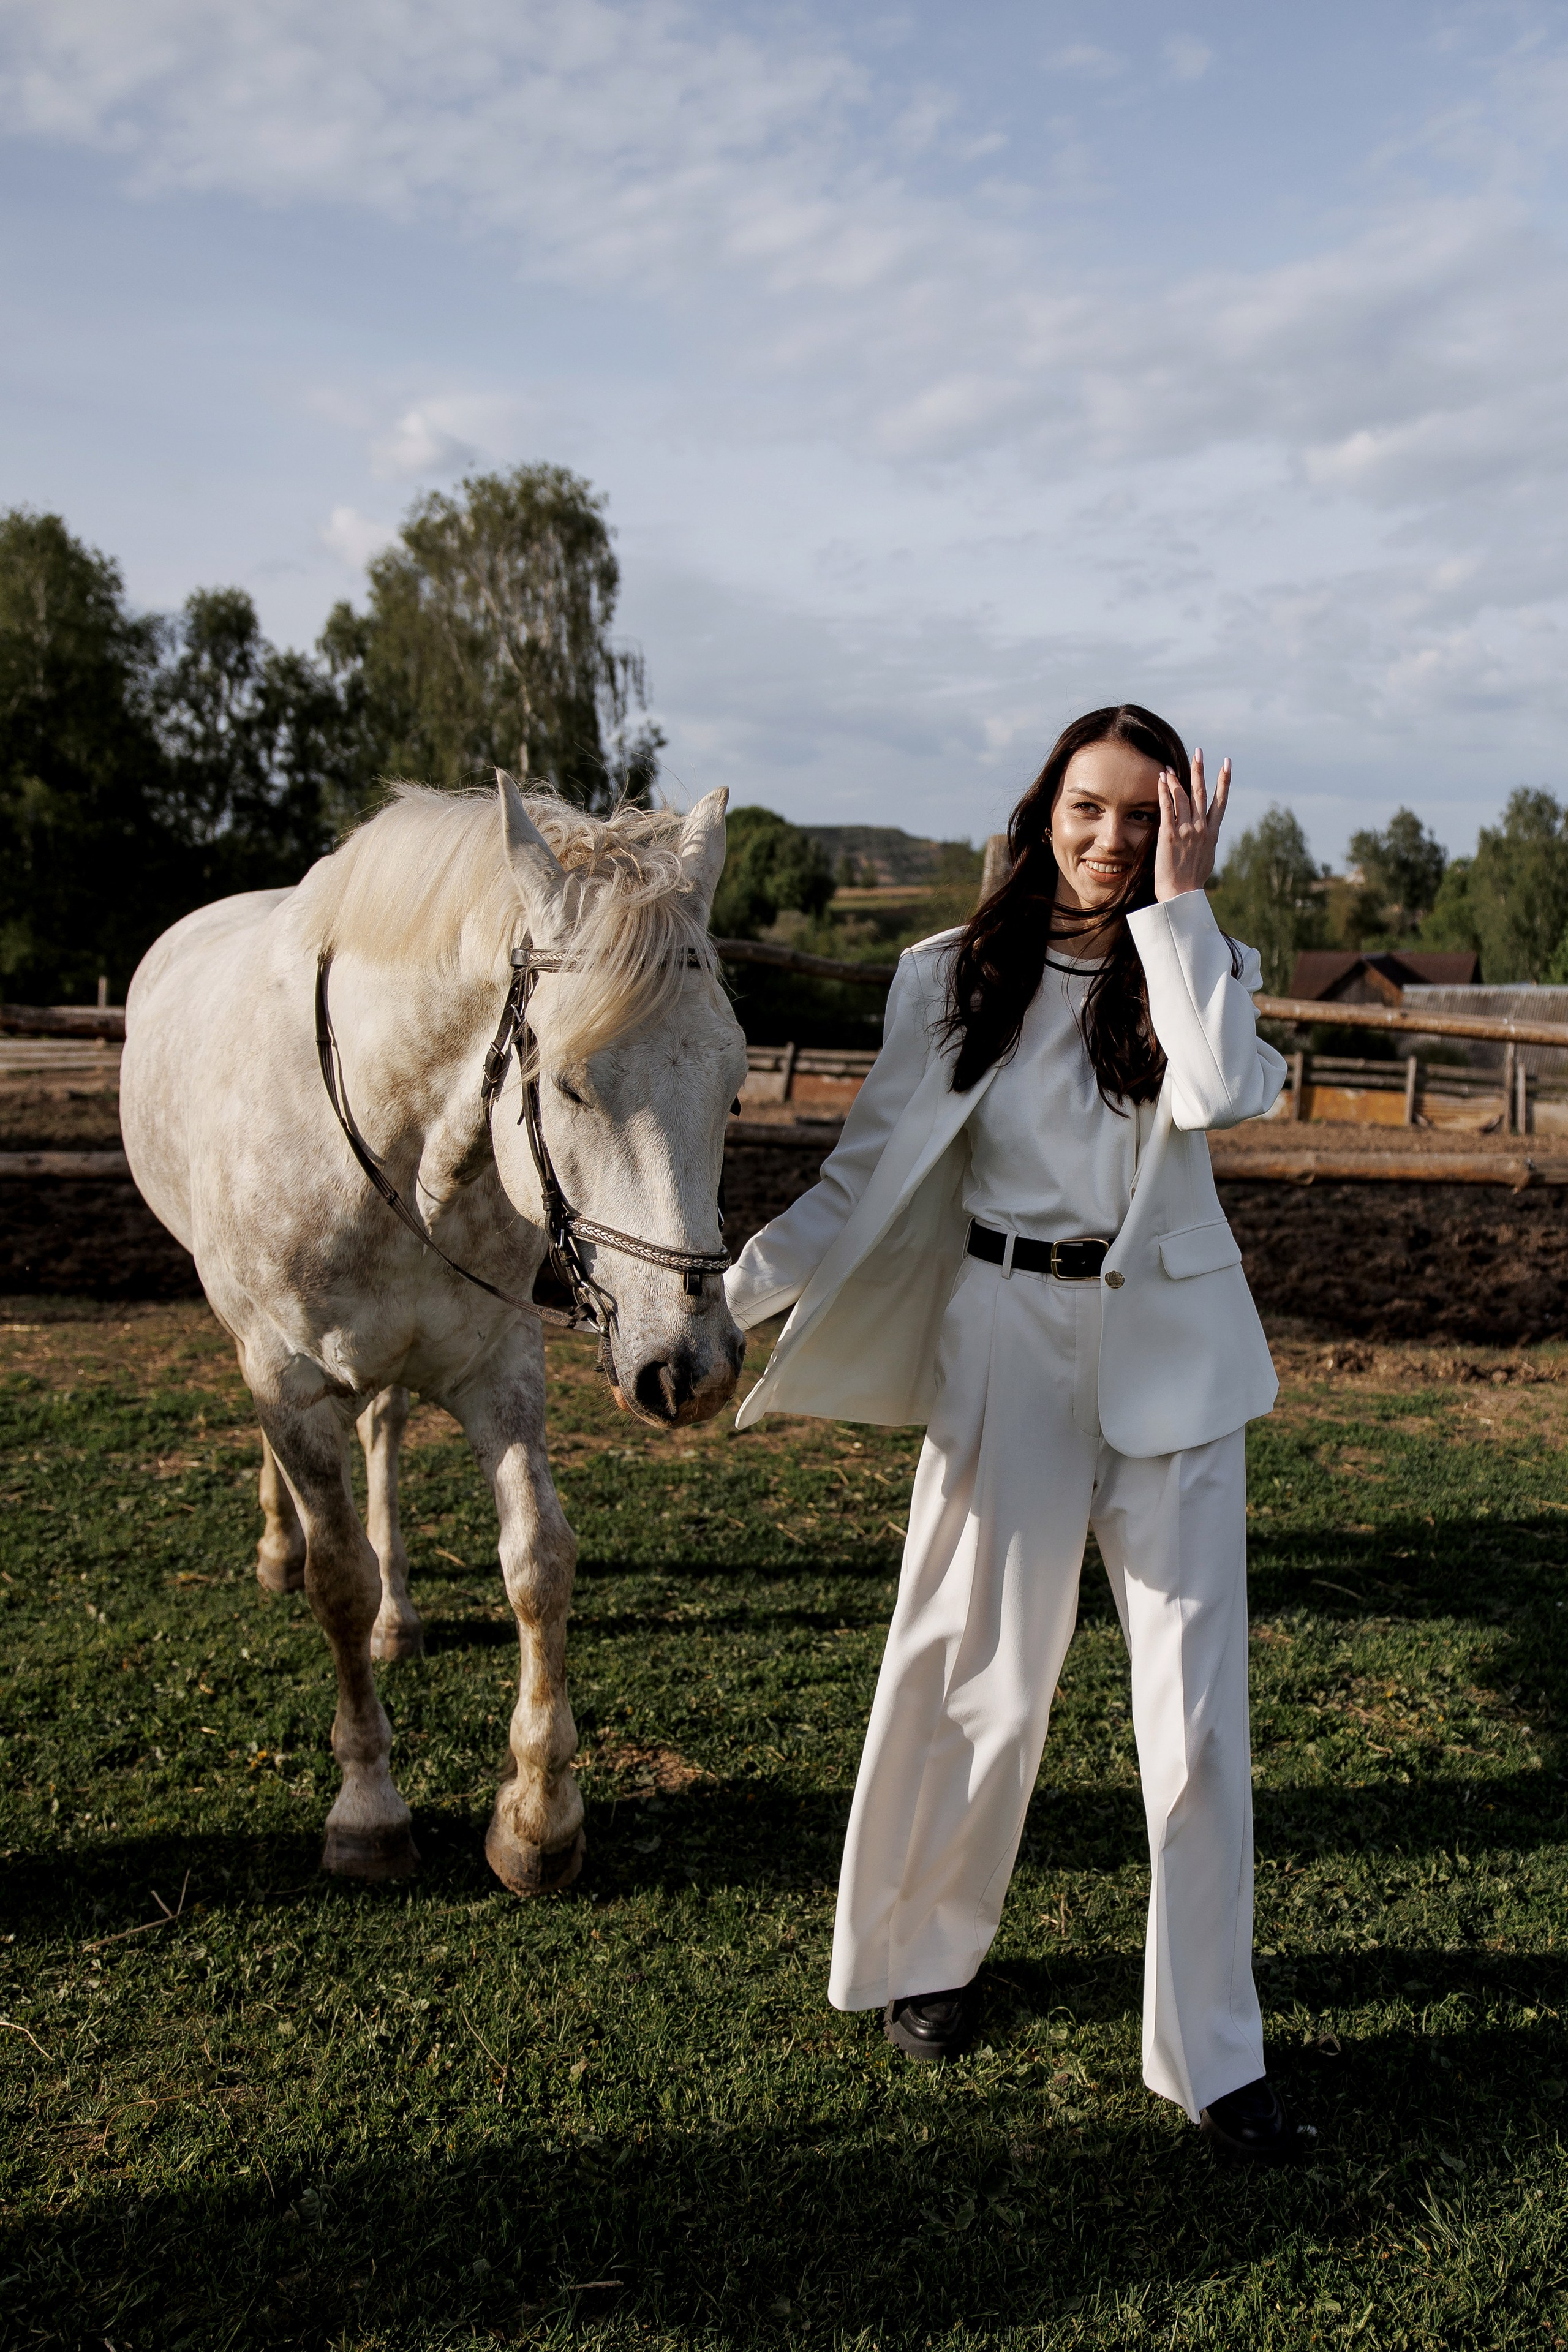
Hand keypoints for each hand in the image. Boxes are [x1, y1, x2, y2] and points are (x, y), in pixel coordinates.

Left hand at [1153, 749, 1229, 901]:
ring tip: (1170, 766)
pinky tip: (1161, 778)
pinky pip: (1167, 808)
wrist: (1182, 894)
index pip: (1221, 802)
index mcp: (1212, 834)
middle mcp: (1201, 828)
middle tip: (1198, 752)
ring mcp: (1186, 830)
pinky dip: (1164, 791)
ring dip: (1177, 779)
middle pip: (1202, 793)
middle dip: (1200, 771)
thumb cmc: (1192, 882)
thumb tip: (1207, 839)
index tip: (1227, 763)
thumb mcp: (1206, 860)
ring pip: (1183, 797)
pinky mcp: (1169, 834)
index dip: (1224, 781)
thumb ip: (1206, 844)